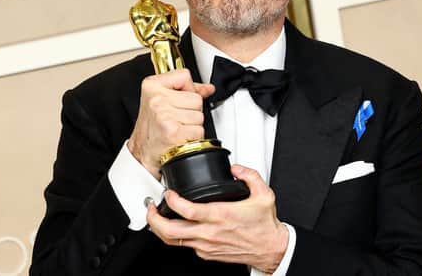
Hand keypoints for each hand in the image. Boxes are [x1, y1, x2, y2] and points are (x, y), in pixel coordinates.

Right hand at [128, 69, 214, 178]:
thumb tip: (208, 88)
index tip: (181, 98)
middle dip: (192, 111)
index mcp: (152, 86)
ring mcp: (164, 115)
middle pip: (196, 99)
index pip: (184, 75)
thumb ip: (186, 90)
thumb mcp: (162, 100)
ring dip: (193, 125)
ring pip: (199, 116)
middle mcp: (157, 100)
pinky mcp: (172, 132)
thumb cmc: (151, 128)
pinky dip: (193, 137)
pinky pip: (198, 130)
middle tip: (177, 118)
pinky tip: (180, 137)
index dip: (188, 88)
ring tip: (178, 128)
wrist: (141, 152)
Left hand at [147, 165, 288, 272]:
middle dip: (154, 219)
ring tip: (155, 217)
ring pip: (173, 241)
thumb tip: (236, 168)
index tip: (168, 192)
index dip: (172, 201)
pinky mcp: (207, 254)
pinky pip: (185, 245)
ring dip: (160, 229)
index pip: (187, 210)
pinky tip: (175, 226)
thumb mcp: (263, 194)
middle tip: (150, 208)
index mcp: (220, 216)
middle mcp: (210, 233)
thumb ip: (249, 175)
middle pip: (171, 230)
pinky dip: (176, 235)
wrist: (271, 249)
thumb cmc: (265, 226)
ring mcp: (206, 245)